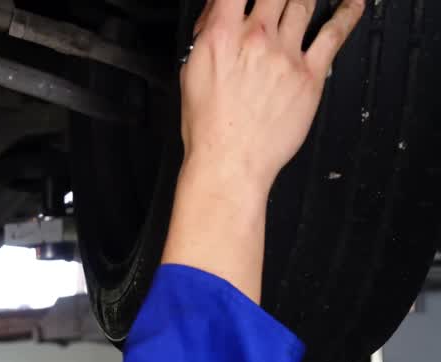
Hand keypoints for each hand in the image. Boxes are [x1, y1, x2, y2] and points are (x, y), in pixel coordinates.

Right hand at [179, 0, 364, 192]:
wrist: (230, 161)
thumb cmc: (209, 127)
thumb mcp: (191, 74)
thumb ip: (207, 38)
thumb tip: (217, 18)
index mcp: (221, 37)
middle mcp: (256, 39)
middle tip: (276, 0)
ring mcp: (286, 54)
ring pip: (303, 3)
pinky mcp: (310, 73)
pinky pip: (335, 33)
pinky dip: (348, 12)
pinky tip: (354, 2)